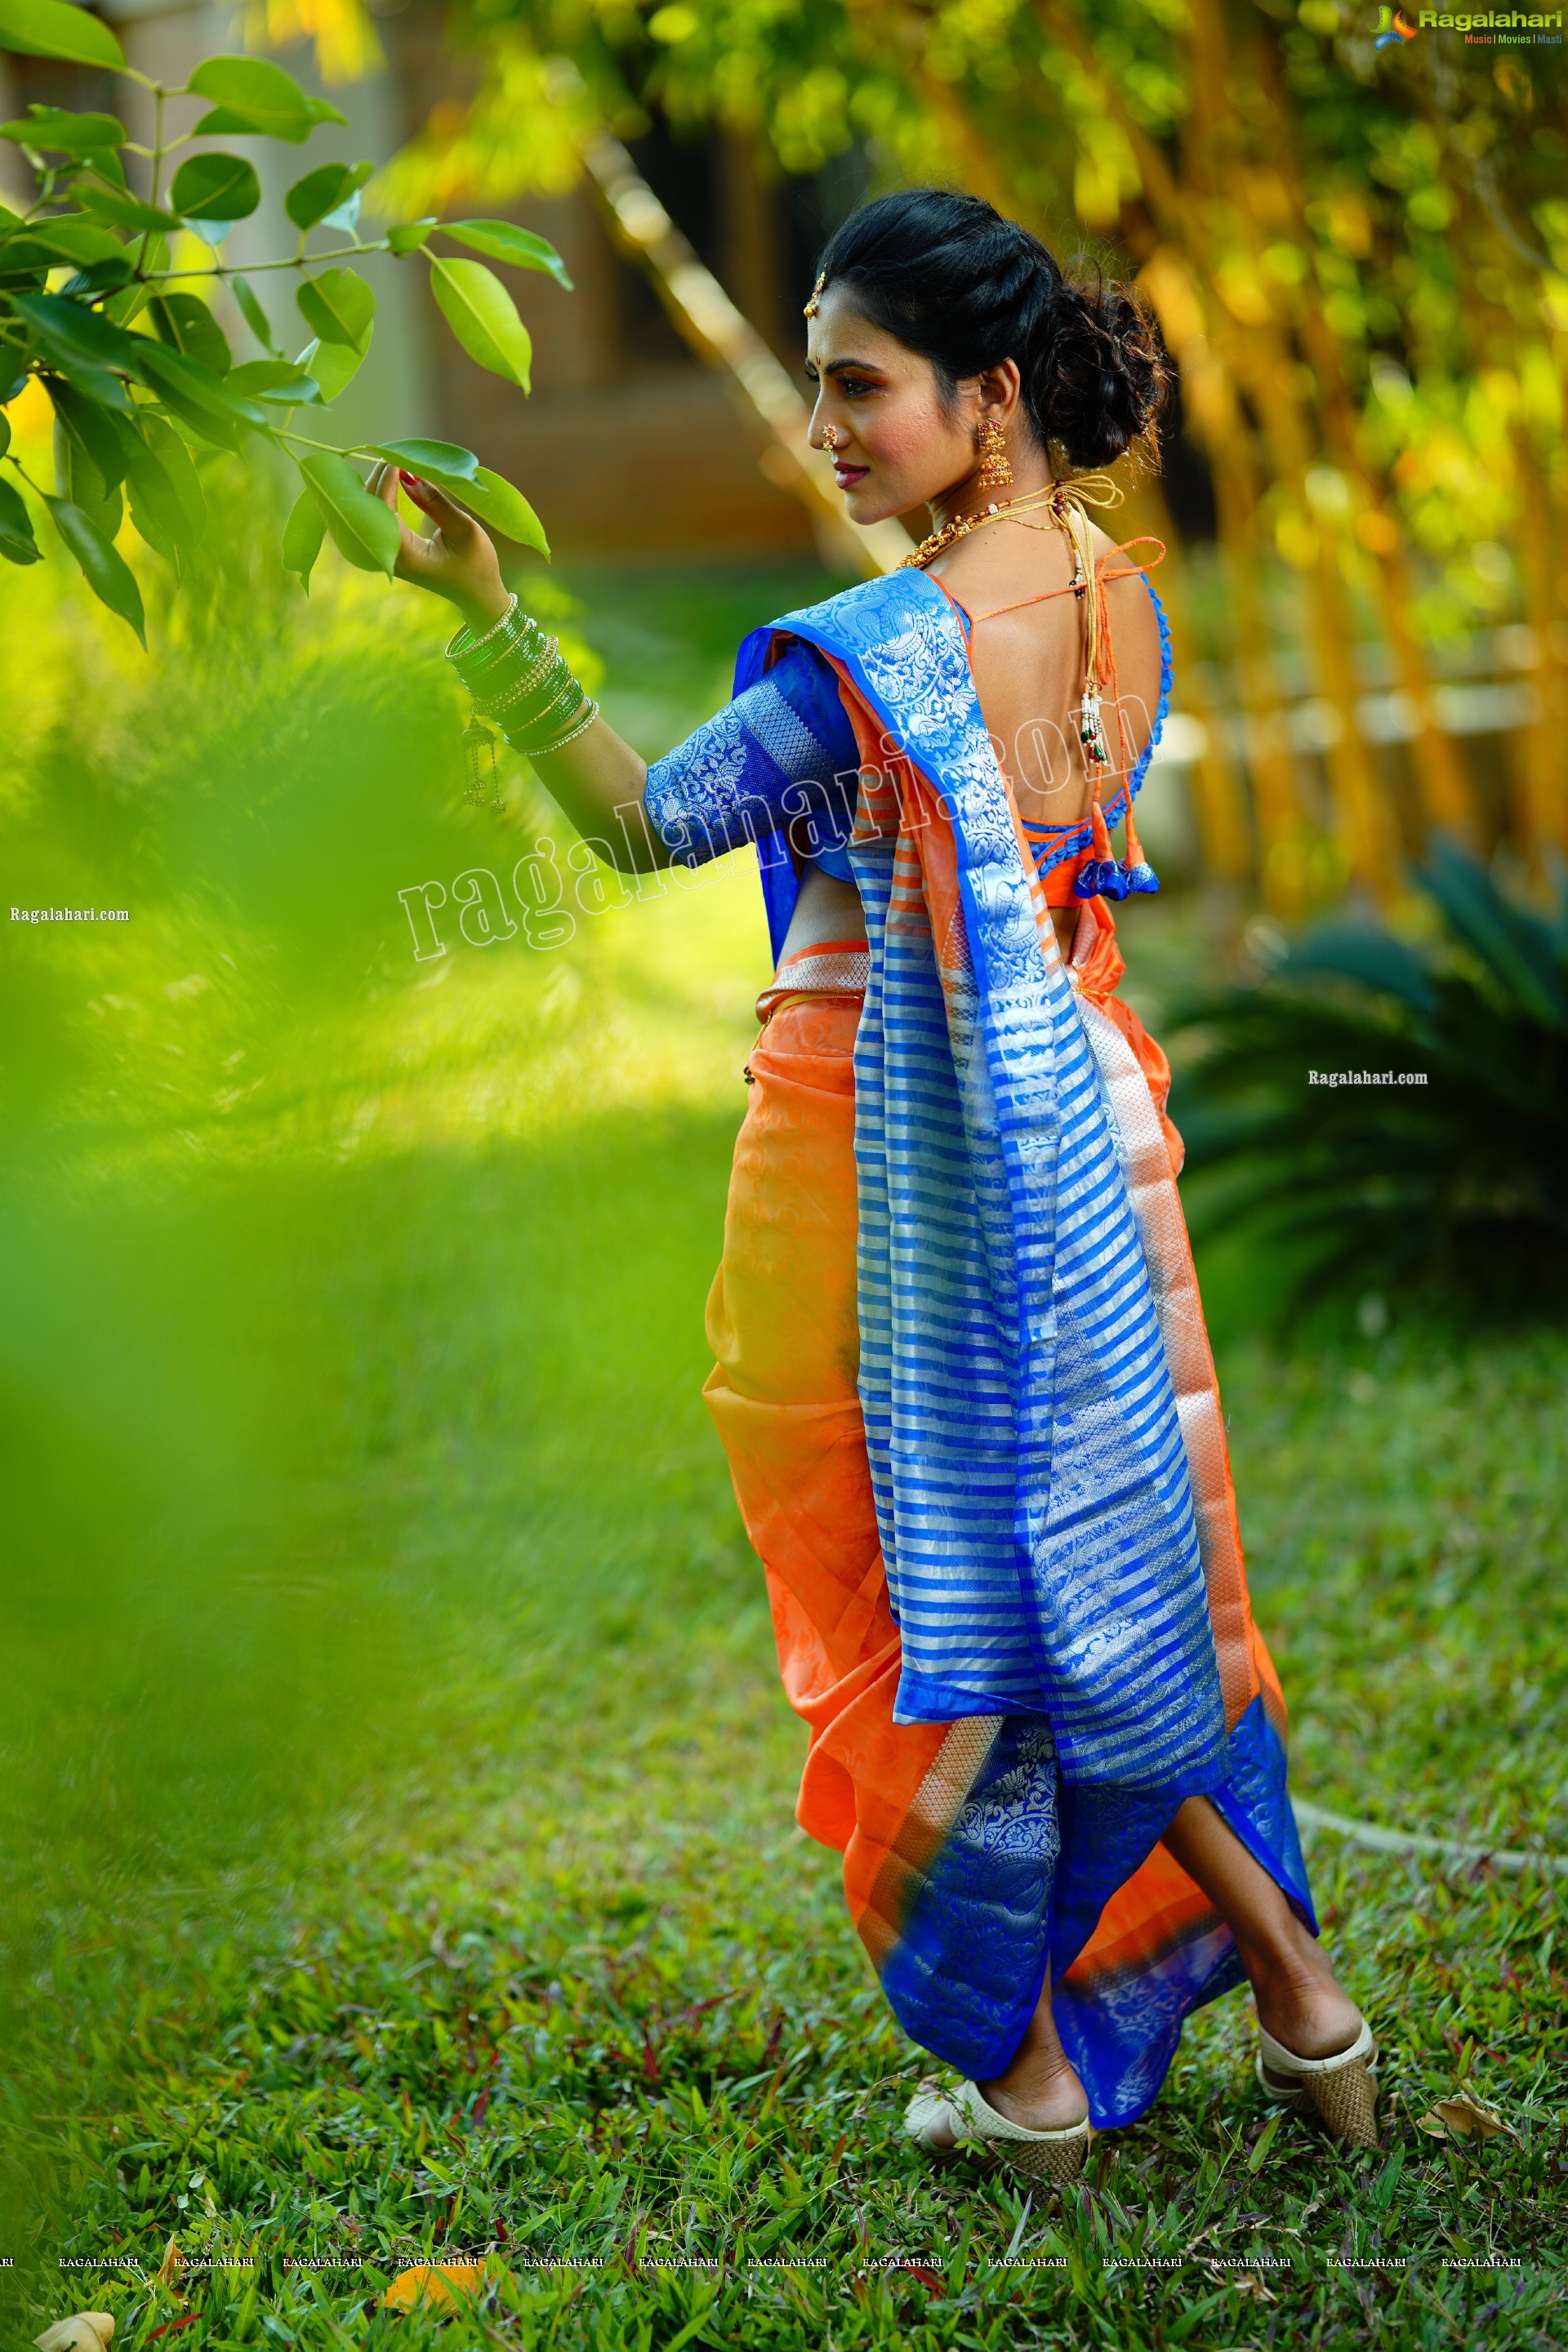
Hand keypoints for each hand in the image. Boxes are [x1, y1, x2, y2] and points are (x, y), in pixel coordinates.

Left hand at [368, 462, 509, 634]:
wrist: (478, 594)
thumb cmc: (477, 564)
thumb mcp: (464, 530)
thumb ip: (436, 503)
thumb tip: (409, 477)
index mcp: (407, 556)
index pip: (383, 512)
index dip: (386, 482)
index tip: (398, 460)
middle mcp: (391, 559)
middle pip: (369, 512)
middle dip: (378, 480)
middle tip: (394, 456)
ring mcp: (389, 558)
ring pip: (369, 516)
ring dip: (378, 488)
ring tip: (394, 466)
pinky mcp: (392, 553)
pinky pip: (377, 521)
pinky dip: (381, 500)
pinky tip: (390, 482)